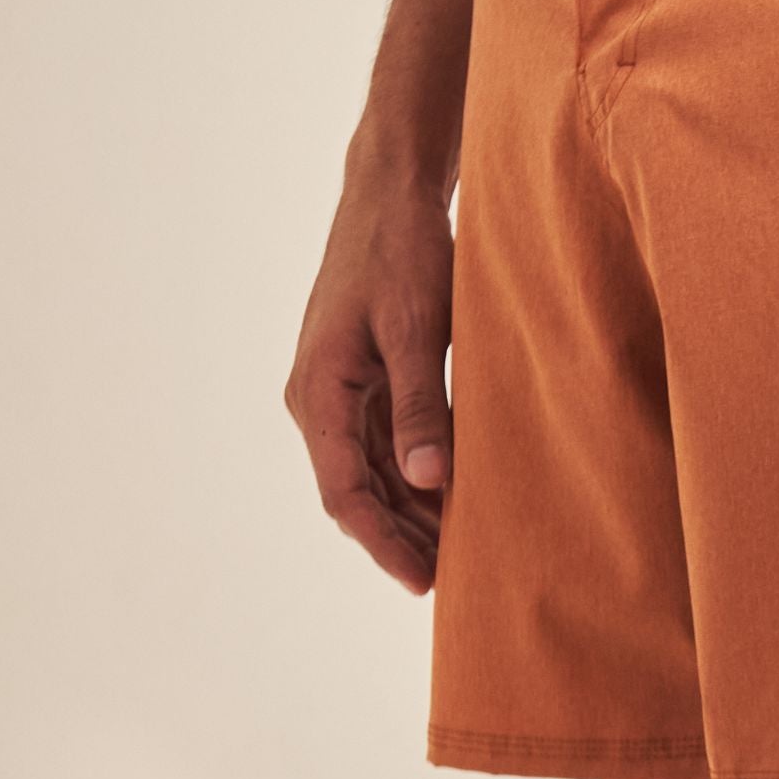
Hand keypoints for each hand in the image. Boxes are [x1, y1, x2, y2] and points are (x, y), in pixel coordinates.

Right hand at [286, 169, 454, 592]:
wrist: (392, 195)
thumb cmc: (405, 253)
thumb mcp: (419, 330)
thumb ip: (422, 406)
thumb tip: (428, 480)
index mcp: (320, 392)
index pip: (345, 493)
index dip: (384, 544)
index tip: (424, 584)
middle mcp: (319, 400)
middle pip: (356, 493)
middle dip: (400, 540)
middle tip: (453, 583)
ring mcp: (339, 392)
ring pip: (372, 475)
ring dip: (410, 515)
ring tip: (459, 553)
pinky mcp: (363, 381)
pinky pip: (385, 447)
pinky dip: (416, 479)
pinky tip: (452, 500)